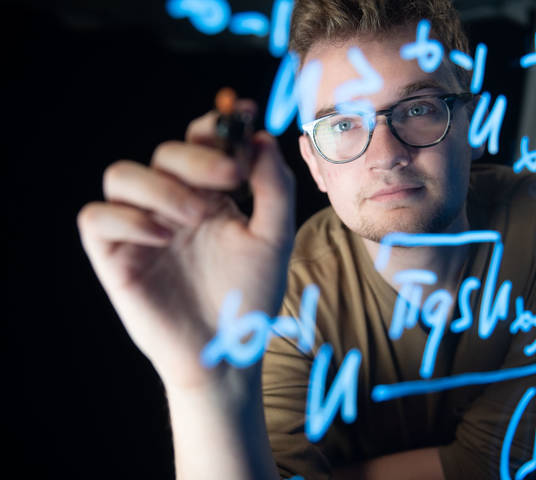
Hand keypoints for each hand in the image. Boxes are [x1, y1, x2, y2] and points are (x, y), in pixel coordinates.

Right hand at [77, 108, 295, 389]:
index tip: (241, 116)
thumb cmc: (249, 296)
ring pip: (122, 175)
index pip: (199, 142)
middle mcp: (171, 205)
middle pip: (163, 151)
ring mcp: (140, 228)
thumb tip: (262, 137)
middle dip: (196, 157)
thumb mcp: (274, 238)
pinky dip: (127, 218)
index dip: (215, 125)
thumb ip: (274, 187)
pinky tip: (163, 237)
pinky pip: (96, 217)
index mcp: (208, 196)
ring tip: (198, 217)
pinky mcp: (114, 256)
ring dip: (162, 187)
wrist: (225, 352)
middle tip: (230, 179)